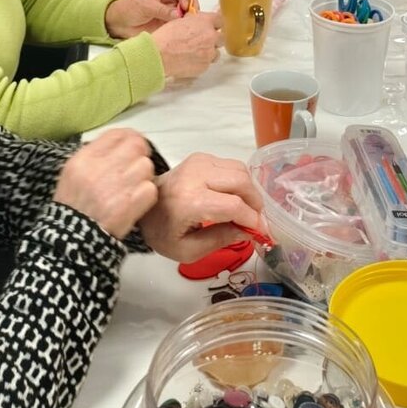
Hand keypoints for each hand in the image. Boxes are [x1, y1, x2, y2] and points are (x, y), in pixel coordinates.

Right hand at [53, 129, 157, 239]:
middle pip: (137, 146)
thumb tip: (122, 143)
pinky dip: (147, 197)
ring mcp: (116, 186)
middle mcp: (100, 168)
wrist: (71, 241)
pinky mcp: (130, 205)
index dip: (130, 138)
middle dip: (140, 156)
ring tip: (133, 189)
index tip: (133, 148)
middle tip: (136, 169)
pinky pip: (151, 190)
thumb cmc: (72, 206)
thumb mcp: (72, 174)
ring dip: (144, 178)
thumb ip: (95, 156)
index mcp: (84, 159)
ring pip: (146, 167)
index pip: (117, 134)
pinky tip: (136, 203)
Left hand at [105, 0, 192, 36]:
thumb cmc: (129, 8)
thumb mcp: (145, 6)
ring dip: (190, 15)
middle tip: (189, 15)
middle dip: (191, 4)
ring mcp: (171, 10)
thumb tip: (178, 14)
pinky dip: (185, 24)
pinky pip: (182, 22)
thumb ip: (162, 10)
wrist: (120, 24)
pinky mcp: (171, 22)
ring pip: (188, 9)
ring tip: (186, 22)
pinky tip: (184, 28)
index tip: (184, 5)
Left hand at [138, 154, 266, 261]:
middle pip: (241, 181)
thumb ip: (221, 239)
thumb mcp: (188, 250)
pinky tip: (234, 196)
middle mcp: (195, 176)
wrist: (144, 208)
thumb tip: (249, 231)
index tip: (262, 232)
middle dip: (255, 202)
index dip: (253, 219)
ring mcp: (199, 162)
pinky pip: (231, 165)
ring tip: (246, 209)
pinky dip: (239, 181)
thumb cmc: (163, 232)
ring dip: (249, 190)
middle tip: (256, 219)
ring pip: (240, 169)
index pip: (234, 206)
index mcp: (190, 202)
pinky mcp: (201, 157)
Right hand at [151, 11, 222, 81]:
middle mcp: (210, 37)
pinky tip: (190, 60)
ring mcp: (209, 52)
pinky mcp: (204, 66)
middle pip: (221, 37)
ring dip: (209, 51)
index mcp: (205, 22)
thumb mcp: (180, 21)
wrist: (159, 55)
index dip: (215, 24)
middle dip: (213, 39)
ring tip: (195, 52)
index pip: (220, 20)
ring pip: (216, 52)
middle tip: (202, 40)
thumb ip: (194, 20)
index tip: (212, 26)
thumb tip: (197, 21)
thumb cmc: (166, 38)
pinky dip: (201, 62)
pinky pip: (207, 63)